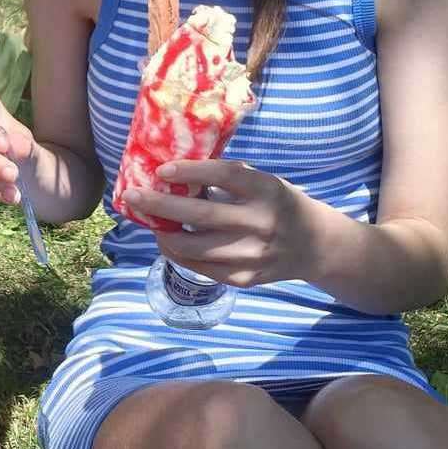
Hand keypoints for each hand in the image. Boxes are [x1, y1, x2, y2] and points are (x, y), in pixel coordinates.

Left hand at [122, 158, 313, 286]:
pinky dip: (177, 252)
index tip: (161, 170)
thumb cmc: (278, 204)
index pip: (226, 176)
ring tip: (150, 221)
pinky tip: (169, 240)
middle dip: (159, 206)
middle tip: (132, 196)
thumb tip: (175, 174)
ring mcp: (252, 255)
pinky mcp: (243, 279)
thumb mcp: (264, 183)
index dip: (191, 172)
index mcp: (268, 191)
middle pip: (200, 216)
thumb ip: (228, 180)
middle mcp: (261, 223)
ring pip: (192, 247)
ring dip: (162, 233)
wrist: (315, 246)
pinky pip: (198, 267)